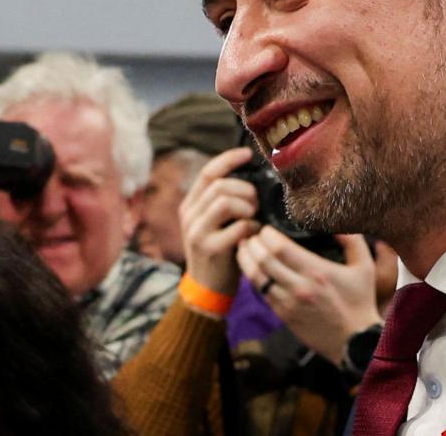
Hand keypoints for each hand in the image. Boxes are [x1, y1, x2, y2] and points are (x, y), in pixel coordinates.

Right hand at [179, 147, 259, 297]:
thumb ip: (222, 202)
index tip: (248, 154)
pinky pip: (238, 226)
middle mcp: (190, 216)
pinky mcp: (211, 248)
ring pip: (226, 202)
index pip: (208, 172)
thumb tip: (250, 179)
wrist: (207, 290)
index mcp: (190, 205)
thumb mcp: (213, 224)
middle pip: (220, 185)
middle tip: (255, 204)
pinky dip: (252, 227)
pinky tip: (253, 235)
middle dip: (245, 190)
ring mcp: (197, 232)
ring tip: (253, 218)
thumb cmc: (219, 252)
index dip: (228, 159)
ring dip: (248, 207)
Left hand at [238, 227, 382, 365]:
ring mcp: (288, 303)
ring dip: (246, 259)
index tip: (266, 228)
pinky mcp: (282, 315)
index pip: (280, 248)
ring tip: (243, 247)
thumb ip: (353, 240)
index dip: (267, 235)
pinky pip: (260, 293)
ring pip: (256, 277)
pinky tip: (251, 268)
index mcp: (317, 272)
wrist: (355, 342)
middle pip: (263, 260)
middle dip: (252, 243)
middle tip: (250, 234)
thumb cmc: (360, 301)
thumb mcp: (365, 267)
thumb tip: (336, 221)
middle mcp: (299, 287)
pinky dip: (252, 277)